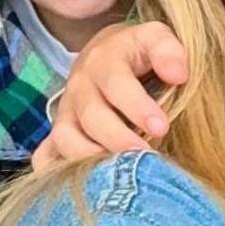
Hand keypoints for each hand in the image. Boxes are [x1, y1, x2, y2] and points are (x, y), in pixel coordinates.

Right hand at [32, 21, 188, 171]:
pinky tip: (75, 187)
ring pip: (66, 138)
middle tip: (147, 157)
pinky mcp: (59, 131)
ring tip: (119, 175)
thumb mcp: (154, 38)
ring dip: (90, 159)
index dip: (137, 106)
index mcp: (104, 60)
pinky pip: (46, 154)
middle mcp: (80, 86)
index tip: (161, 127)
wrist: (104, 53)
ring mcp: (66, 111)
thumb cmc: (139, 52)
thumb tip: (178, 74)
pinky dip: (54, 170)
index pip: (116, 83)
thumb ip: (168, 50)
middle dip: (118, 139)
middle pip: (92, 117)